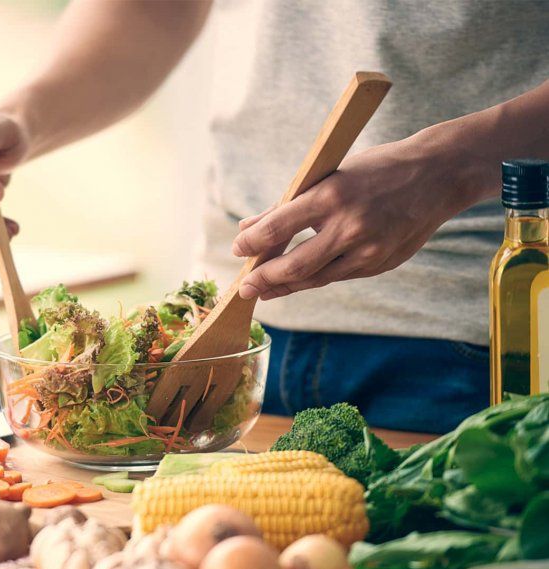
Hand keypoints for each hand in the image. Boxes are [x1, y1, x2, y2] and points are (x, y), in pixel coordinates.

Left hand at [230, 137, 478, 299]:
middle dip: (264, 280)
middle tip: (244, 289)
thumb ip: (287, 205)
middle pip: (295, 266)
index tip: (237, 250)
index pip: (278, 227)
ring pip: (316, 278)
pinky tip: (297, 281)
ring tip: (264, 290)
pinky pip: (338, 276)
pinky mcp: (381, 264)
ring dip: (285, 287)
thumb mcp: (328, 175)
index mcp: (332, 196)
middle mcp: (350, 226)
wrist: (439, 175)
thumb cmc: (376, 170)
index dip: (252, 243)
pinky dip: (315, 279)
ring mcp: (369, 250)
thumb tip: (247, 227)